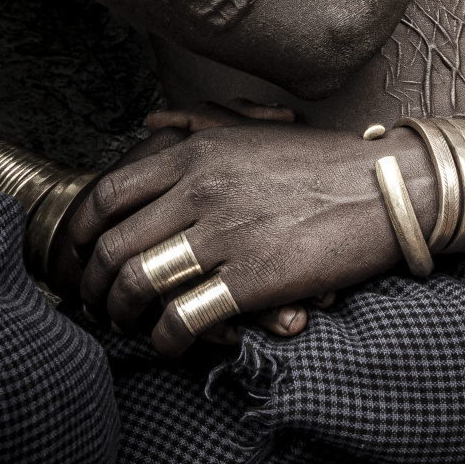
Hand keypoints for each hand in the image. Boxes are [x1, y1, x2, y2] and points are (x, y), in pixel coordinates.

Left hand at [68, 122, 437, 354]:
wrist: (384, 188)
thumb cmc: (317, 159)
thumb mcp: (249, 127)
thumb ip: (195, 124)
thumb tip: (148, 122)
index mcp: (193, 155)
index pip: (107, 197)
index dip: (81, 235)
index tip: (80, 256)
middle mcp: (199, 192)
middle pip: (112, 247)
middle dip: (93, 284)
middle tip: (95, 303)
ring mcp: (225, 237)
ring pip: (139, 284)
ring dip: (122, 314)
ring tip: (127, 325)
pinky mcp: (253, 281)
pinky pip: (185, 318)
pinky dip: (167, 338)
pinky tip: (172, 342)